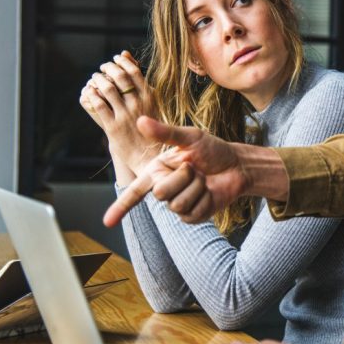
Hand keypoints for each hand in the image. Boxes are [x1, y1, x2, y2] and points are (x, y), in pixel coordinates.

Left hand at [79, 51, 158, 178]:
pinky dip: (91, 95)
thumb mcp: (151, 103)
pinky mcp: (113, 127)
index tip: (115, 59)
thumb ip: (140, 82)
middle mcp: (138, 105)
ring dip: (97, 80)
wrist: (150, 156)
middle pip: (119, 77)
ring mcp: (125, 116)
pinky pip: (99, 105)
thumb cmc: (152, 128)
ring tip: (95, 78)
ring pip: (107, 89)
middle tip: (102, 67)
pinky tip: (89, 92)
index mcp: (150, 97)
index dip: (122, 62)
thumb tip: (126, 56)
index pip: (134, 71)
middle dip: (108, 68)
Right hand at [103, 116, 251, 226]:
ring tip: (203, 179)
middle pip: (161, 193)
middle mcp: (164, 188)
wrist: (236, 166)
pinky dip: (205, 199)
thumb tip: (140, 121)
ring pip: (178, 204)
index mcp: (157, 171)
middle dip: (183, 177)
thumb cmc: (213, 150)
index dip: (120, 207)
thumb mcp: (191, 137)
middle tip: (195, 168)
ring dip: (196, 188)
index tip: (106, 222)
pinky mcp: (193, 216)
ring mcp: (178, 204)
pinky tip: (209, 191)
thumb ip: (166, 132)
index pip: (135, 191)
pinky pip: (193, 213)